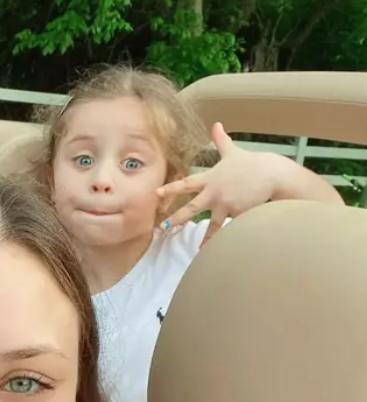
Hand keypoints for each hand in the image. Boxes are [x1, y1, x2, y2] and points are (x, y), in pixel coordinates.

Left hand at [157, 122, 287, 245]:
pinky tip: (221, 251)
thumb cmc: (251, 163)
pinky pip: (230, 228)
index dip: (171, 188)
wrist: (272, 173)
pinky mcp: (239, 213)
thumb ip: (221, 140)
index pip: (187, 184)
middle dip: (177, 218)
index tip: (157, 193)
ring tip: (198, 250)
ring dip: (205, 238)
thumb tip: (216, 124)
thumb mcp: (232, 151)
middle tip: (163, 227)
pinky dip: (227, 239)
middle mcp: (215, 192)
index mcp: (211, 179)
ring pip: (212, 225)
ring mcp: (226, 204)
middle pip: (192, 208)